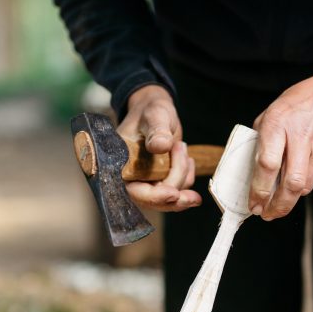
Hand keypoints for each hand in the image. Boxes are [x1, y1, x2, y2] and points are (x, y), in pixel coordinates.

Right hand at [116, 85, 201, 210]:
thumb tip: (160, 145)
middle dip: (173, 198)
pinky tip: (187, 158)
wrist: (157, 111)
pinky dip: (187, 177)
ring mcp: (146, 180)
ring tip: (180, 147)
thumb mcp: (154, 115)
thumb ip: (156, 130)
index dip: (152, 197)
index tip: (172, 193)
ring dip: (182, 177)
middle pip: (151, 200)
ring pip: (168, 196)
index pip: (132, 190)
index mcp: (119, 164)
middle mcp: (130, 177)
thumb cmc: (151, 111)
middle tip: (193, 196)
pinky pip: (178, 190)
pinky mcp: (160, 181)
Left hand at [248, 68, 312, 220]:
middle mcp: (302, 137)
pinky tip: (300, 176)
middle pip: (291, 184)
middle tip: (267, 214)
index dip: (259, 190)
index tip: (253, 204)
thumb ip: (262, 138)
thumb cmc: (301, 102)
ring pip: (306, 187)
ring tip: (280, 202)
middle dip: (278, 206)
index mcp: (279, 124)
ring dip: (291, 199)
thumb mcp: (273, 111)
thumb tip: (253, 170)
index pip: (267, 164)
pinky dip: (306, 184)